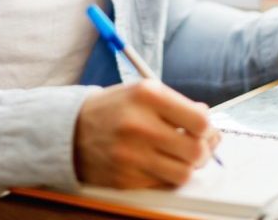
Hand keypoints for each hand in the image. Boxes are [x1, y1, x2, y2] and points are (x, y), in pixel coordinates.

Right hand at [73, 79, 220, 188]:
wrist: (70, 131)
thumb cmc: (113, 109)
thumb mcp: (142, 92)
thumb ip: (176, 103)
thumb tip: (207, 119)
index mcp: (147, 95)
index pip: (199, 121)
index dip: (208, 129)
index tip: (204, 130)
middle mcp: (139, 124)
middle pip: (196, 150)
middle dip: (203, 151)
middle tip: (197, 147)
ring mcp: (131, 155)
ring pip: (183, 173)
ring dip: (186, 167)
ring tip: (178, 157)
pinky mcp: (125, 178)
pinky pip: (162, 184)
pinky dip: (165, 176)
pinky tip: (157, 163)